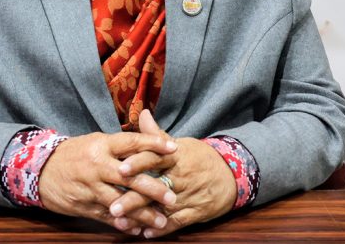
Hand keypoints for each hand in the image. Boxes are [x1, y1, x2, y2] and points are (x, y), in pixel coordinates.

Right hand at [37, 130, 177, 233]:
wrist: (40, 170)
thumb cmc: (74, 154)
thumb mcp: (95, 142)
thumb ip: (121, 144)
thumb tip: (150, 138)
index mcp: (101, 145)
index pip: (132, 142)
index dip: (154, 145)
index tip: (174, 150)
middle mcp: (97, 165)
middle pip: (130, 177)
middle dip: (153, 188)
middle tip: (172, 197)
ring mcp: (90, 187)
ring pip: (120, 202)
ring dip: (142, 214)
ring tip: (161, 221)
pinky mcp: (84, 204)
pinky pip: (107, 217)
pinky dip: (123, 224)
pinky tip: (138, 230)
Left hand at [114, 112, 236, 237]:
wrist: (232, 174)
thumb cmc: (199, 157)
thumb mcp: (180, 144)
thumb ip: (157, 134)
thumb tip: (142, 113)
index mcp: (175, 157)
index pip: (154, 158)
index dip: (137, 163)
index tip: (120, 168)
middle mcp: (180, 177)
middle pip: (154, 187)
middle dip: (132, 198)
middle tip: (112, 206)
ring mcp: (188, 196)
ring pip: (162, 208)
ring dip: (141, 217)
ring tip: (121, 223)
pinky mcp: (195, 212)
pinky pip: (177, 222)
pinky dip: (162, 229)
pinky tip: (145, 234)